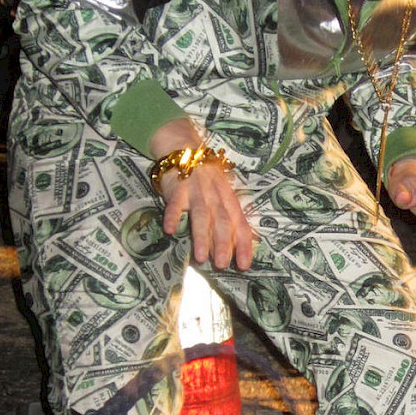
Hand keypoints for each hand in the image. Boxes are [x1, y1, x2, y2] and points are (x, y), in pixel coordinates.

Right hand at [151, 120, 256, 270]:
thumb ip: (226, 219)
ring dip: (202, 237)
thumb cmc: (205, 180)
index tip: (245, 265)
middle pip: (222, 221)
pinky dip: (173, 216)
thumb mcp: (221, 195)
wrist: (184, 149)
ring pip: (202, 215)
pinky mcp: (177, 187)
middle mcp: (215, 195)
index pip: (240, 223)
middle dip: (223, 243)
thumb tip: (232, 250)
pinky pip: (175, 203)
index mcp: (229, 199)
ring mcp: (196, 191)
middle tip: (222, 264)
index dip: (244, 244)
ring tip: (201, 257)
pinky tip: (170, 230)